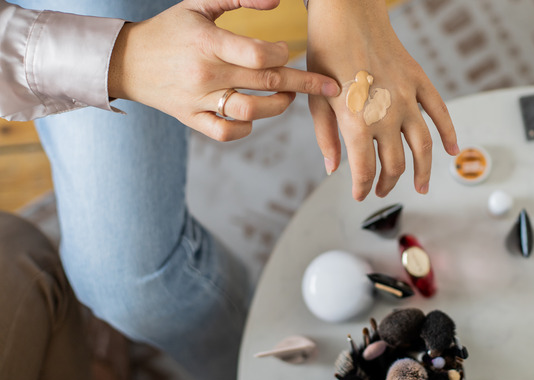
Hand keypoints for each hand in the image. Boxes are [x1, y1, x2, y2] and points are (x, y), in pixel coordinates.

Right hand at [108, 0, 340, 141]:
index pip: (259, 55)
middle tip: (328, 86)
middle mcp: (204, 74)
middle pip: (265, 82)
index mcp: (207, 43)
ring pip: (250, 112)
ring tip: (288, 97)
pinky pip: (226, 132)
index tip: (288, 51)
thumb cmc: (169, 31)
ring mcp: (198, 100)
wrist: (125, 61)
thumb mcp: (198, 5)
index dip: (283, 55)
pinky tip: (255, 117)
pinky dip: (246, 129)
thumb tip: (278, 1)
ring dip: (278, 106)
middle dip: (304, 84)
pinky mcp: (191, 119)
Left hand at [306, 0, 458, 200]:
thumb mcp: (317, 99)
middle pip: (395, 163)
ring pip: (422, 146)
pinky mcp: (418, 81)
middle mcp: (386, 114)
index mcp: (357, 121)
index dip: (362, 187)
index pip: (365, 169)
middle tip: (382, 189)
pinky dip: (449, 133)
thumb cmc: (326, 53)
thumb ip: (327, 138)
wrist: (347, 14)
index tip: (360, 195)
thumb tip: (333, 168)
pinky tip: (452, 150)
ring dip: (423, 171)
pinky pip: (440, 112)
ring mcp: (407, 98)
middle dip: (388, 182)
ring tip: (422, 186)